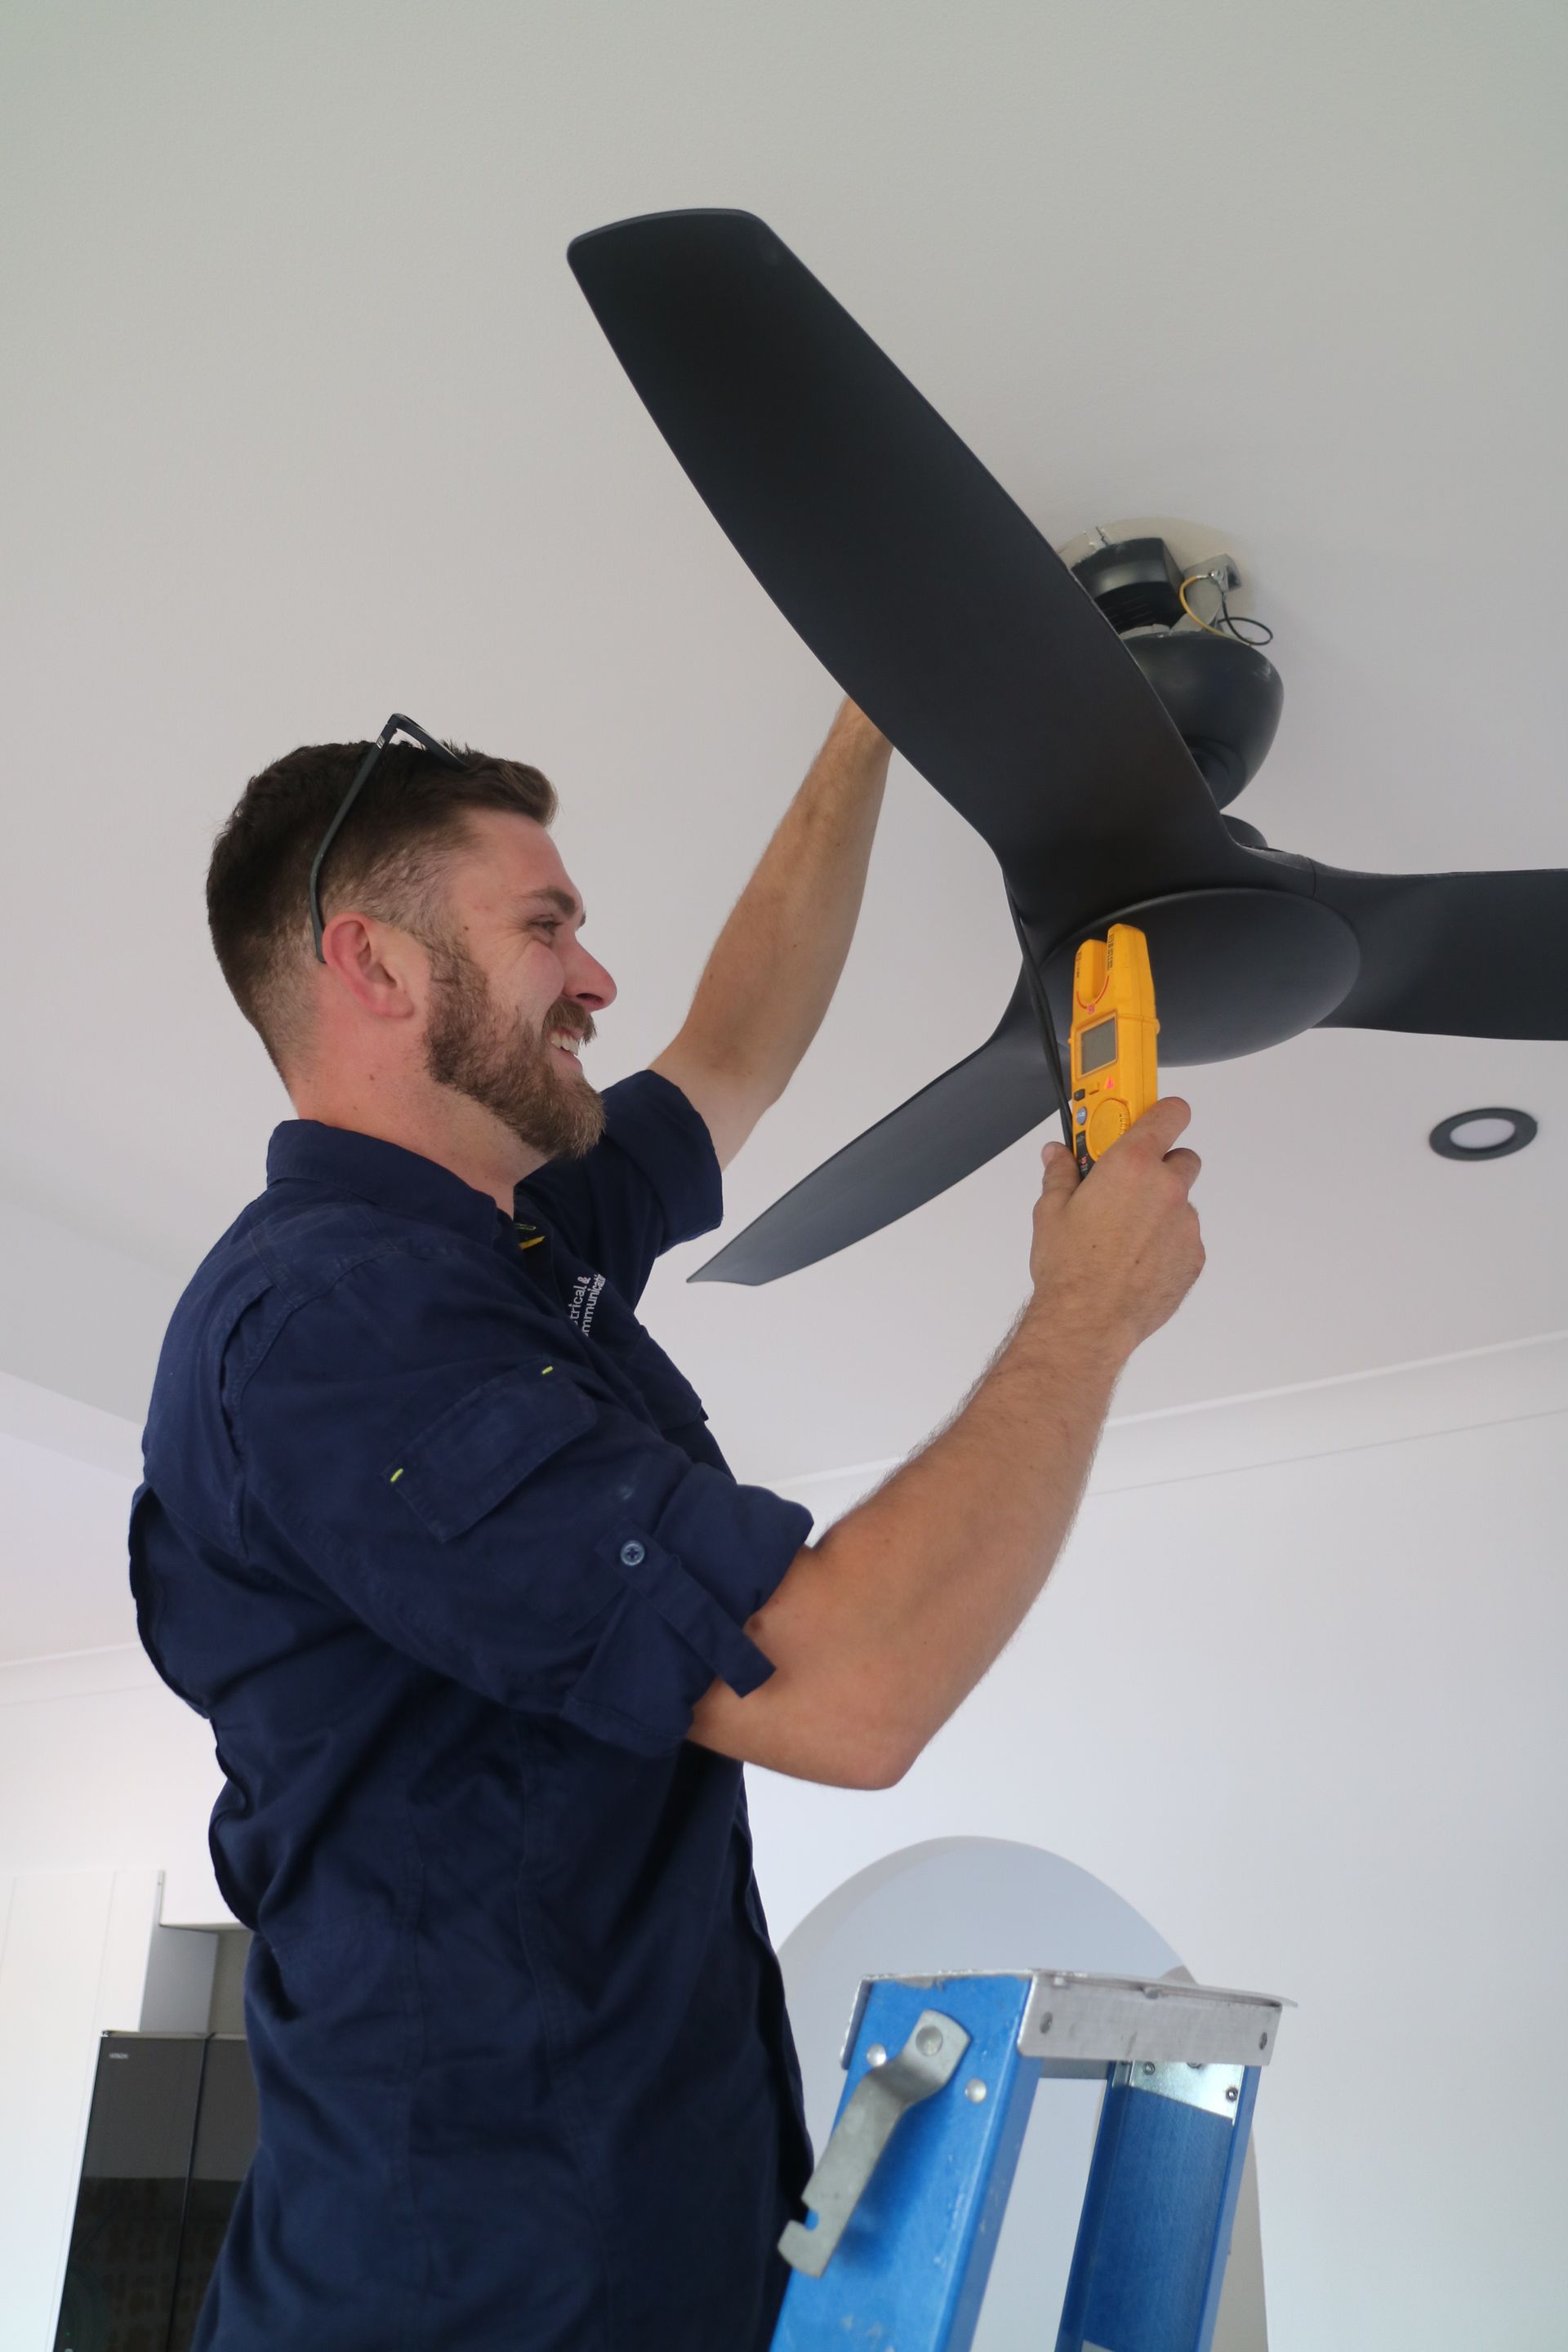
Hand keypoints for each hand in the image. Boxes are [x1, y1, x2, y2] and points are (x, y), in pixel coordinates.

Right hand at [1025, 1097, 1204, 1358]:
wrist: (1088, 1321)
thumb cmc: (1070, 1267)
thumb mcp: (1051, 1211)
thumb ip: (1061, 1173)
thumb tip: (1058, 1156)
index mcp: (1131, 1164)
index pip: (1169, 1113)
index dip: (1162, 1111)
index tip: (1151, 1115)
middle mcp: (1167, 1188)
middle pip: (1182, 1157)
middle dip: (1159, 1166)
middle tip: (1128, 1185)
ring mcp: (1186, 1224)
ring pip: (1181, 1203)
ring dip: (1161, 1209)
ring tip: (1125, 1235)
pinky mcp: (1194, 1257)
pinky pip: (1185, 1238)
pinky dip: (1167, 1242)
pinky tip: (1136, 1260)